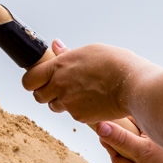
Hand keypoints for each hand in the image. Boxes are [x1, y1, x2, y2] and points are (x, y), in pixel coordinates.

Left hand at [21, 41, 142, 123]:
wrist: (133, 85)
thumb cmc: (116, 63)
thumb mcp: (89, 51)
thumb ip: (67, 53)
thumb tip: (55, 45)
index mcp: (59, 66)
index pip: (29, 79)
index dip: (32, 81)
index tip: (38, 80)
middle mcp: (60, 86)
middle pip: (38, 96)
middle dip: (46, 93)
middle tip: (59, 87)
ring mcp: (69, 103)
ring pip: (55, 106)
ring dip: (62, 102)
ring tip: (81, 92)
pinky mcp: (80, 117)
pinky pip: (72, 114)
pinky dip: (79, 110)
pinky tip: (93, 100)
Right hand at [96, 120, 162, 162]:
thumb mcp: (141, 151)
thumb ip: (119, 139)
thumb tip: (100, 125)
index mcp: (143, 117)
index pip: (114, 122)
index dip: (108, 140)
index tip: (114, 153)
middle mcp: (145, 124)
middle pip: (118, 139)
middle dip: (121, 158)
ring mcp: (148, 138)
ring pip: (126, 151)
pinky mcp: (152, 150)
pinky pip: (135, 158)